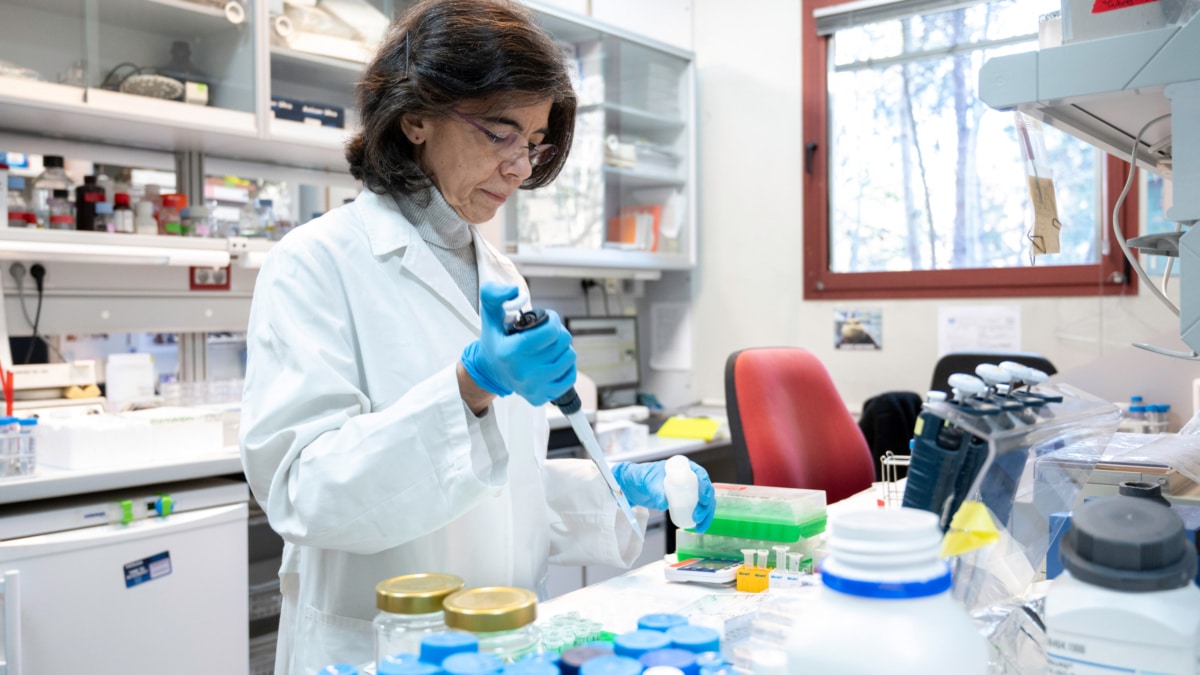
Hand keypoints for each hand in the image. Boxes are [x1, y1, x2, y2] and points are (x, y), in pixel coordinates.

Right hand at [461, 282, 576, 405]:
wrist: (491, 372)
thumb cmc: (495, 342)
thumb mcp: (490, 315)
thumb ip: (494, 294)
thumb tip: (513, 291)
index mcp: (510, 352)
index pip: (550, 331)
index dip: (553, 319)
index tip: (547, 318)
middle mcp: (522, 372)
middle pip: (563, 342)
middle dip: (558, 332)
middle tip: (547, 333)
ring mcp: (533, 387)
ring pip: (570, 358)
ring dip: (563, 348)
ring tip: (549, 347)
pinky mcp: (542, 397)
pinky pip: (570, 377)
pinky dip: (566, 366)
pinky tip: (553, 361)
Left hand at [612, 459, 715, 531]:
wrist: (633, 486)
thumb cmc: (642, 477)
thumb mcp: (649, 482)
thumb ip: (655, 491)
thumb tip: (663, 505)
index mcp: (684, 467)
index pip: (701, 475)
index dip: (706, 487)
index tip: (703, 499)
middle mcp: (689, 477)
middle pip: (706, 491)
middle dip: (707, 506)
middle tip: (698, 517)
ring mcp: (688, 490)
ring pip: (704, 502)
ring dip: (706, 515)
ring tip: (699, 527)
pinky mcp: (684, 500)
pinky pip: (697, 508)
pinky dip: (702, 518)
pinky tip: (699, 527)